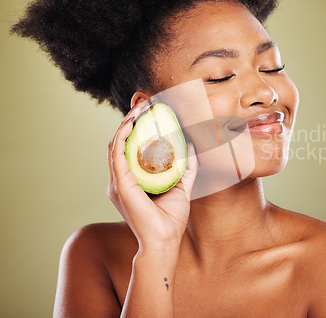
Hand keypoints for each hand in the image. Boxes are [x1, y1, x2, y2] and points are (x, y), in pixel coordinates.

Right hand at [107, 100, 197, 251]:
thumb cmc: (171, 217)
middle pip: (121, 141)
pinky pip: (117, 154)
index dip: (136, 126)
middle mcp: (121, 178)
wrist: (165, 240)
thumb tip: (191, 143)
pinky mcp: (120, 184)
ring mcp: (118, 182)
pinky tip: (131, 123)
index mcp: (132, 179)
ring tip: (139, 108)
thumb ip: (186, 165)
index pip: (130, 146)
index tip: (150, 111)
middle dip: (131, 120)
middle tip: (145, 104)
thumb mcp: (182, 184)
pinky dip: (122, 136)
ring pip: (116, 144)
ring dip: (126, 123)